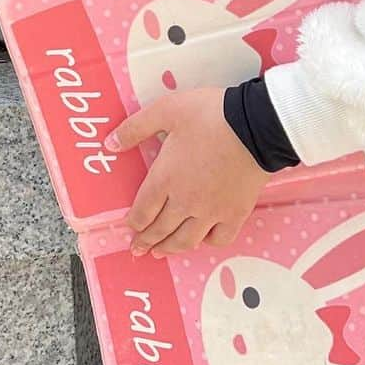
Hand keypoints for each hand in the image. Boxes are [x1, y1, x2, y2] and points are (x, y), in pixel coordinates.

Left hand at [106, 88, 271, 257]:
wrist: (255, 125)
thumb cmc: (207, 115)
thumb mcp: (165, 111)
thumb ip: (135, 129)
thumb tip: (109, 144)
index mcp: (165, 178)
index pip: (143, 210)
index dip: (133, 222)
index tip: (128, 229)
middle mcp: (185, 201)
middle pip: (161, 229)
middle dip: (146, 241)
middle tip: (138, 250)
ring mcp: (212, 211)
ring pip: (186, 240)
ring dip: (170, 248)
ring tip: (161, 252)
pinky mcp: (235, 213)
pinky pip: (218, 238)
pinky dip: (206, 242)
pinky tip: (201, 239)